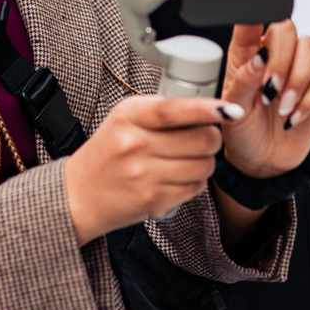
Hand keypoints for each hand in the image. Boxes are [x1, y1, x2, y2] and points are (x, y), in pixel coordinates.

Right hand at [65, 95, 242, 244]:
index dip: (208, 109)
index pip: (174, 110)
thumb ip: (161, 110)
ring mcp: (143, 174)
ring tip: (188, 161)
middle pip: (202, 139)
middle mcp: (135, 143)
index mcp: (129, 116)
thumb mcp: (125, 119)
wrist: (78, 194)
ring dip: (205, 163)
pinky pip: (194, 188)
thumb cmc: (108, 152)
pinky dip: (194, 183)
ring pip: (203, 165)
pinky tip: (179, 178)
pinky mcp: (151, 200)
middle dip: (212, 139)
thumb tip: (209, 109)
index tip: (231, 110)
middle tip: (204, 140)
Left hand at [218, 21, 309, 178]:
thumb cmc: (241, 132)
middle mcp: (272, 55)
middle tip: (271, 89)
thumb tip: (258, 58)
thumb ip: (244, 82)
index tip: (256, 18)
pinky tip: (292, 117)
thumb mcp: (232, 111)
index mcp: (245, 53)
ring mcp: (296, 69)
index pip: (252, 20)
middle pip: (287, 28)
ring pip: (309, 46)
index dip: (256, 11)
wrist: (262, 161)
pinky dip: (308, 100)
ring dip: (297, 79)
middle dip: (282, 58)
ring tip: (282, 107)